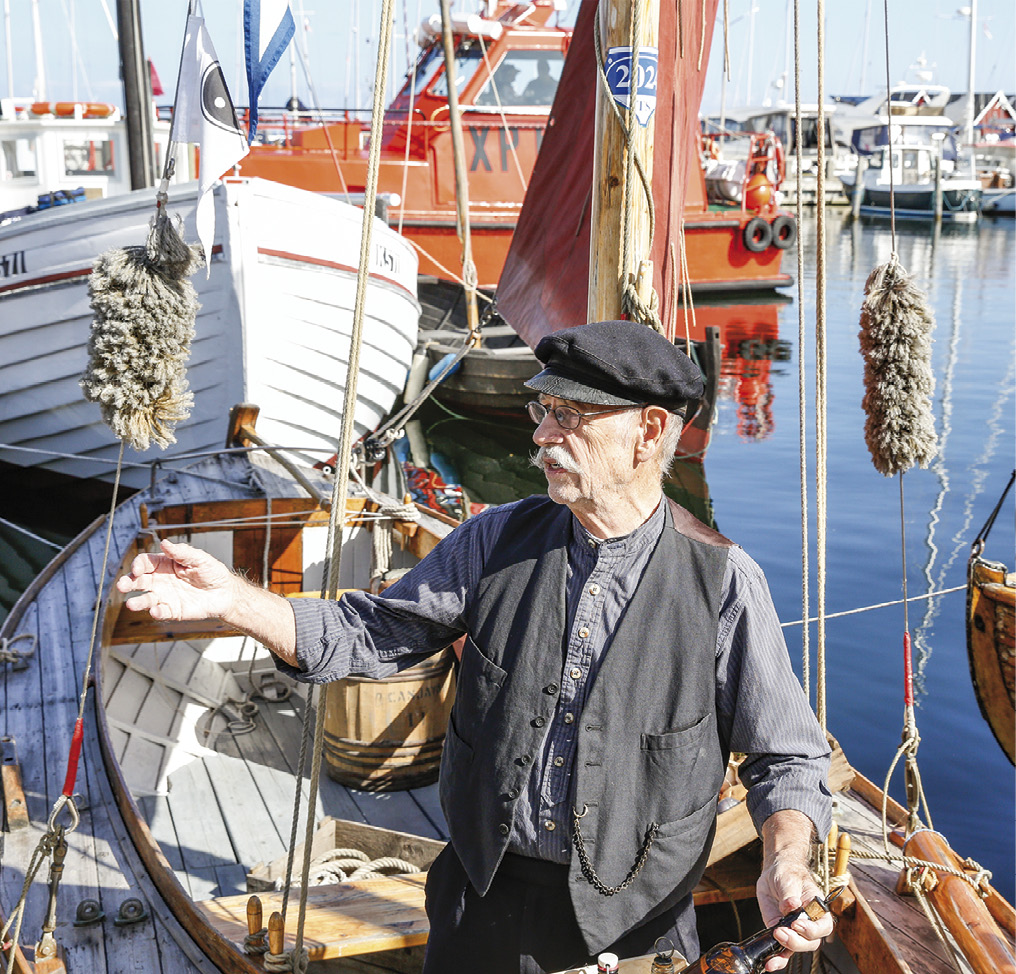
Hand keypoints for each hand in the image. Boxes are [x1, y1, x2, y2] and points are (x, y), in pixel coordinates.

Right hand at [116, 538, 237, 621]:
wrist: (225, 592)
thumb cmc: (212, 572)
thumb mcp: (199, 558)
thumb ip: (181, 552)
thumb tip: (164, 543)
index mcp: (164, 565)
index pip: (145, 563)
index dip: (138, 565)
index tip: (138, 569)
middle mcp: (160, 581)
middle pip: (138, 581)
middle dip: (128, 582)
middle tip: (122, 585)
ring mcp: (165, 596)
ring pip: (145, 599)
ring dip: (137, 602)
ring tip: (132, 604)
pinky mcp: (172, 610)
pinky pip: (161, 612)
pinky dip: (157, 612)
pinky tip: (156, 611)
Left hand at [755, 857, 833, 971]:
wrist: (775, 873)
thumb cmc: (787, 873)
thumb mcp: (788, 878)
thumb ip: (789, 893)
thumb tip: (791, 905)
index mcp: (817, 909)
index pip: (823, 926)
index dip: (812, 929)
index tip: (796, 924)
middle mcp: (809, 923)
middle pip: (811, 942)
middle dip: (796, 941)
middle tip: (779, 932)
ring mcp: (795, 931)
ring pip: (797, 949)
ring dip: (785, 954)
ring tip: (772, 955)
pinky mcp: (782, 933)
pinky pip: (782, 950)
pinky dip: (777, 959)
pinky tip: (769, 963)